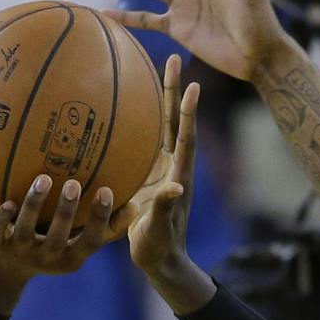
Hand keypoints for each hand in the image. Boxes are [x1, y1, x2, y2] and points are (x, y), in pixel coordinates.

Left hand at [0, 174, 135, 313]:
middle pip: (58, 237)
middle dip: (66, 212)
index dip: (100, 219)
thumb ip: (106, 228)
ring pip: (26, 230)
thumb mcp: (78, 243)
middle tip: (74, 184)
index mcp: (71, 258)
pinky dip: (1, 217)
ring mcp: (19, 252)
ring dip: (34, 205)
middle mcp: (46, 257)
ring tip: (44, 179)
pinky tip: (8, 201)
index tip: (106, 191)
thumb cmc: (50, 247)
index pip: (90, 242)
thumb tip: (136, 205)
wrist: (2, 268)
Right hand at [126, 52, 200, 274]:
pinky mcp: (148, 173)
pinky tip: (126, 101)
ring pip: (161, 126)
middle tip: (174, 59)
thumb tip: (176, 188)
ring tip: (155, 67)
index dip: (189, 113)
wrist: (160, 261)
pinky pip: (144, 139)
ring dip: (159, 97)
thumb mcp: (160, 230)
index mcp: (178, 176)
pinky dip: (139, 118)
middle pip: (174, 121)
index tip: (194, 85)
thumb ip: (166, 209)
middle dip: (174, 91)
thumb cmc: (160, 249)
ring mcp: (161, 168)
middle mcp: (173, 166)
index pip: (186, 139)